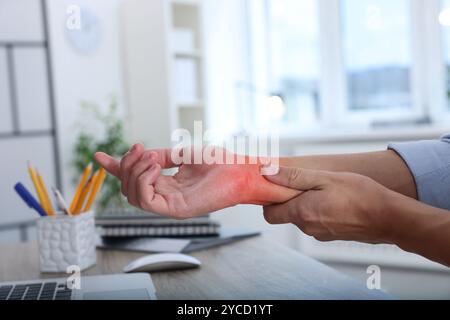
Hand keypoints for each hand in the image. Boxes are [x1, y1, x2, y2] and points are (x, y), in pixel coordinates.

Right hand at [94, 144, 299, 218]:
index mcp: (167, 183)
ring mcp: (170, 205)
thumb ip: (161, 156)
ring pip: (133, 196)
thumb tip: (141, 153)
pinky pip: (147, 201)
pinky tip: (153, 167)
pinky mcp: (176, 210)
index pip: (135, 179)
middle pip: (129, 187)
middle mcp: (166, 196)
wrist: (240, 169)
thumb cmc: (219, 163)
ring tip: (149, 157)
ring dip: (135, 173)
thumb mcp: (184, 154)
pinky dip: (143, 182)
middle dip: (127, 166)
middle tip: (140, 149)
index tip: (99, 156)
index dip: (116, 168)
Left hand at [263, 167, 396, 243]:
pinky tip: (335, 200)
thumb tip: (267, 173)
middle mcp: (308, 227)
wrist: (390, 218)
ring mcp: (320, 233)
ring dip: (307, 202)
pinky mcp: (331, 235)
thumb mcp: (324, 178)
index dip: (269, 199)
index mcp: (301, 213)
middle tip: (307, 182)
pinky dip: (319, 210)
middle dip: (290, 198)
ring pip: (302, 216)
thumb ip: (293, 177)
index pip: (269, 214)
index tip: (276, 185)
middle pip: (286, 213)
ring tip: (326, 189)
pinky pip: (317, 220)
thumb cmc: (360, 196)